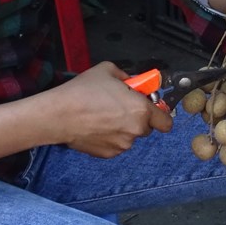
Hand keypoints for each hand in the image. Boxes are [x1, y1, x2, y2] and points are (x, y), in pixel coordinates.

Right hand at [52, 62, 172, 157]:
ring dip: (123, 128)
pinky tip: (97, 125)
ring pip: (130, 136)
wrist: (59, 114)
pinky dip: (110, 137)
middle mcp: (134, 130)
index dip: (161, 114)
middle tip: (122, 106)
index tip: (153, 108)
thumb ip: (127, 77)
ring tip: (104, 115)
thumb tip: (132, 82)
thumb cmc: (82, 92)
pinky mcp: (108, 154)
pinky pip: (116, 144)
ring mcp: (121, 144)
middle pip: (147, 127)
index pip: (166, 122)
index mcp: (140, 110)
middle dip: (138, 118)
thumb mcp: (108, 70)